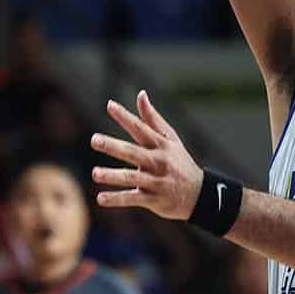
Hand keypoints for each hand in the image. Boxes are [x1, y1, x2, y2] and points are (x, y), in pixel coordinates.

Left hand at [92, 92, 203, 220]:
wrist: (200, 194)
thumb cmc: (179, 162)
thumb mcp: (170, 139)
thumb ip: (152, 118)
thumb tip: (141, 94)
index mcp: (161, 145)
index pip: (141, 128)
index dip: (126, 117)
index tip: (110, 105)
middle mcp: (159, 161)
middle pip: (133, 152)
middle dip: (114, 146)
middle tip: (94, 140)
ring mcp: (157, 181)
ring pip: (132, 178)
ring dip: (113, 176)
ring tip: (95, 173)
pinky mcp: (154, 199)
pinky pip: (133, 199)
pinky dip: (117, 199)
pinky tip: (100, 199)